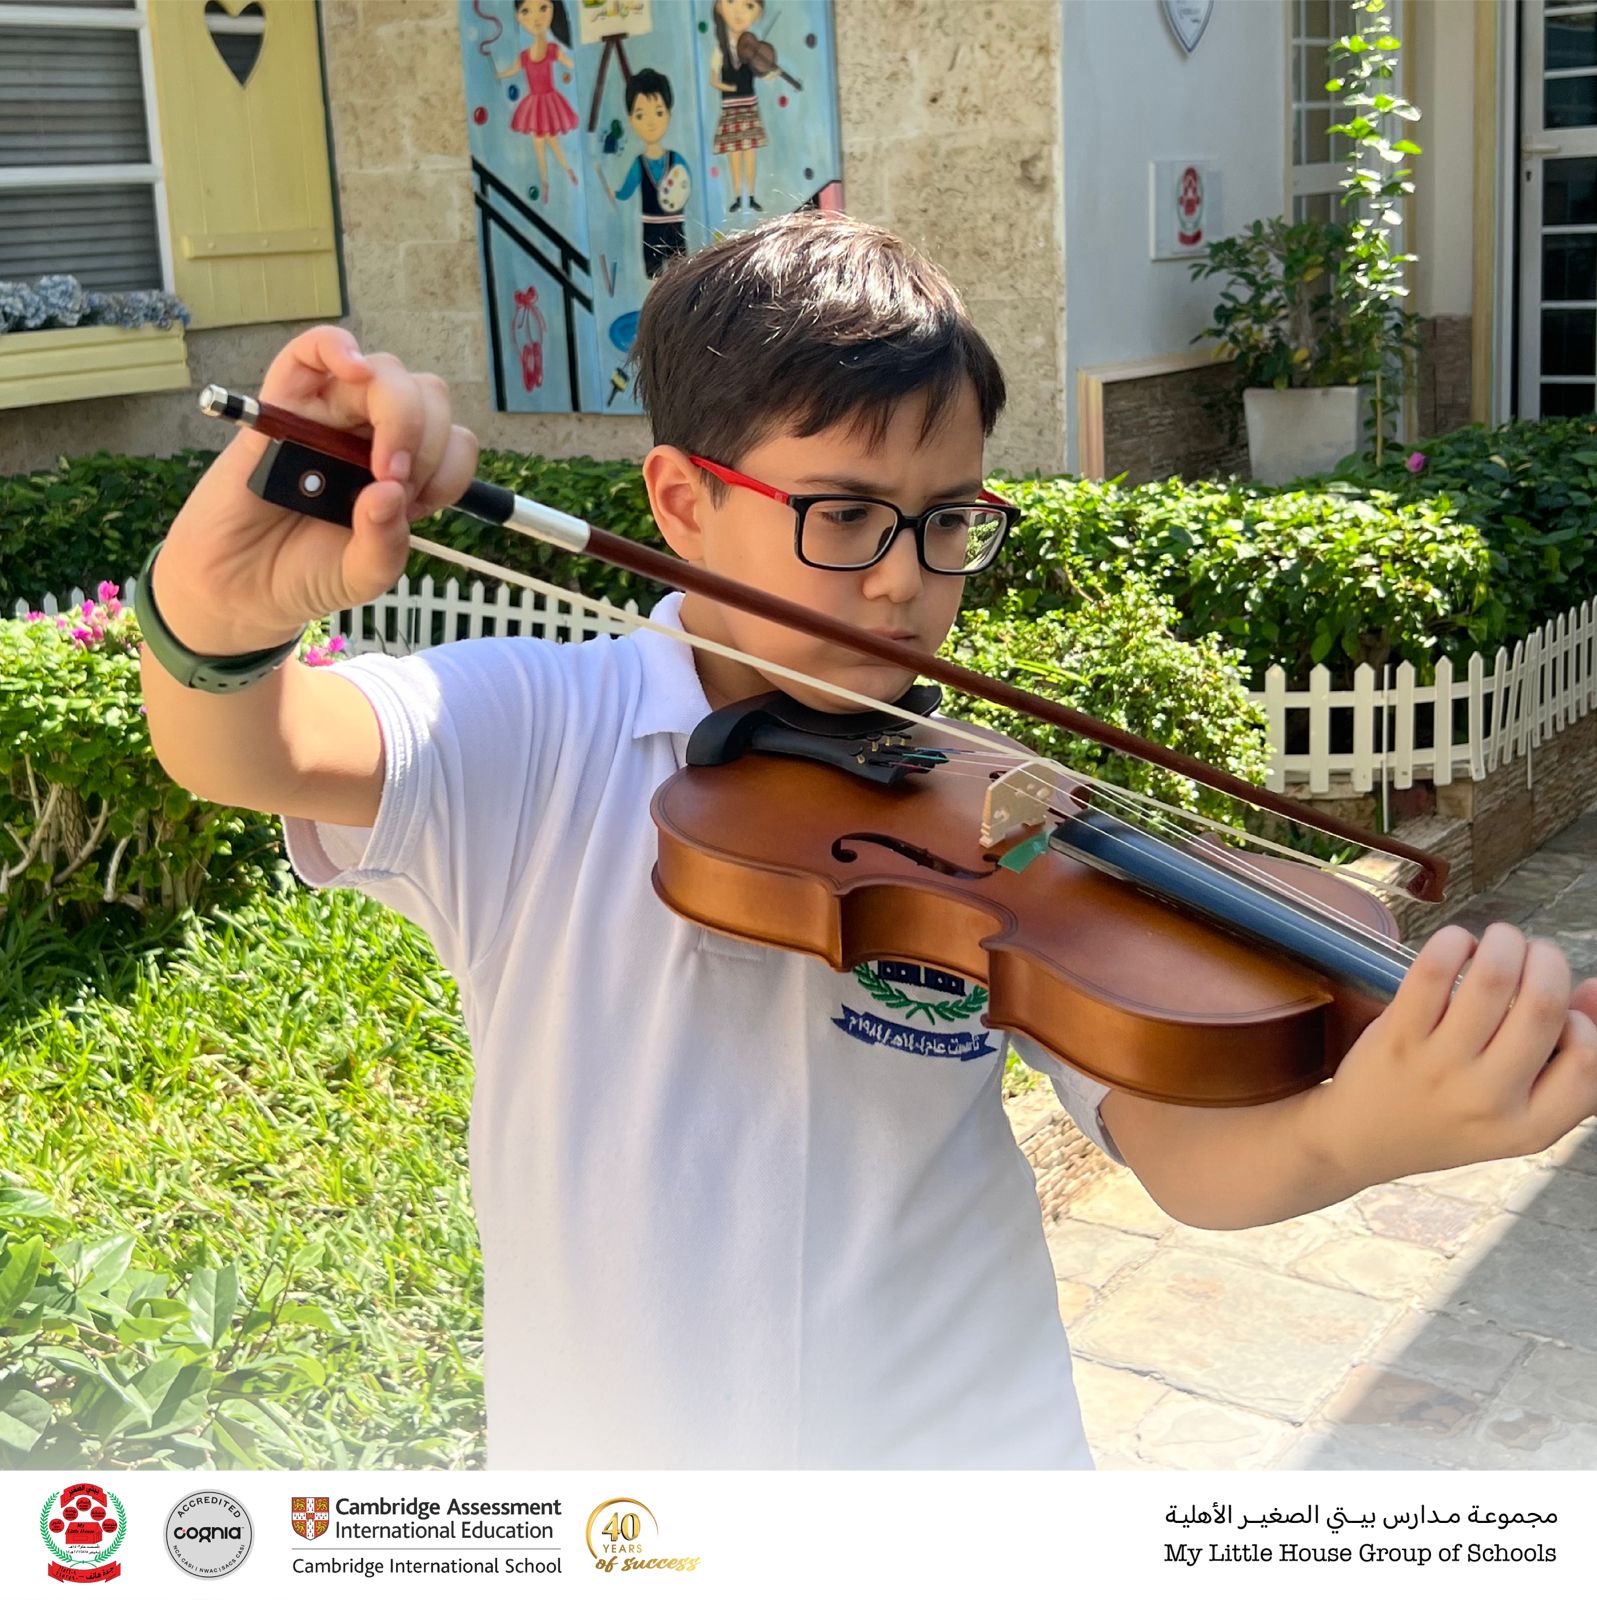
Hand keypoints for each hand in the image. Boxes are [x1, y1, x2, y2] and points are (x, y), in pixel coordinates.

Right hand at [156, 326, 478, 655]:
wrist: (240, 586)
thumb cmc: (306, 573)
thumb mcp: (364, 575)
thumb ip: (387, 543)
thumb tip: (389, 490)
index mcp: (403, 472)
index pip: (453, 443)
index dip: (446, 469)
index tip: (416, 507)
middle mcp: (373, 437)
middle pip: (427, 397)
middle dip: (426, 439)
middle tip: (392, 482)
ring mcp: (330, 416)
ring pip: (384, 373)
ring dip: (397, 413)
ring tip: (373, 465)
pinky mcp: (281, 404)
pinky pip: (310, 352)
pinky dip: (336, 346)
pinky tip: (353, 366)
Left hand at [1319, 923, 1596, 1189]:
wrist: (1361, 1142)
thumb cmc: (1447, 1119)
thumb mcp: (1516, 1112)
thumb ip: (1564, 1060)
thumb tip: (1594, 988)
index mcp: (1528, 1127)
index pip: (1588, 1063)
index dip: (1585, 1023)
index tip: (1564, 1010)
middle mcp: (1488, 1099)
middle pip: (1542, 1008)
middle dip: (1548, 960)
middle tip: (1535, 952)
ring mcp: (1440, 1066)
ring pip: (1493, 980)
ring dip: (1506, 942)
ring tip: (1502, 939)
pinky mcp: (1397, 1037)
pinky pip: (1432, 972)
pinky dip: (1454, 942)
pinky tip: (1459, 945)